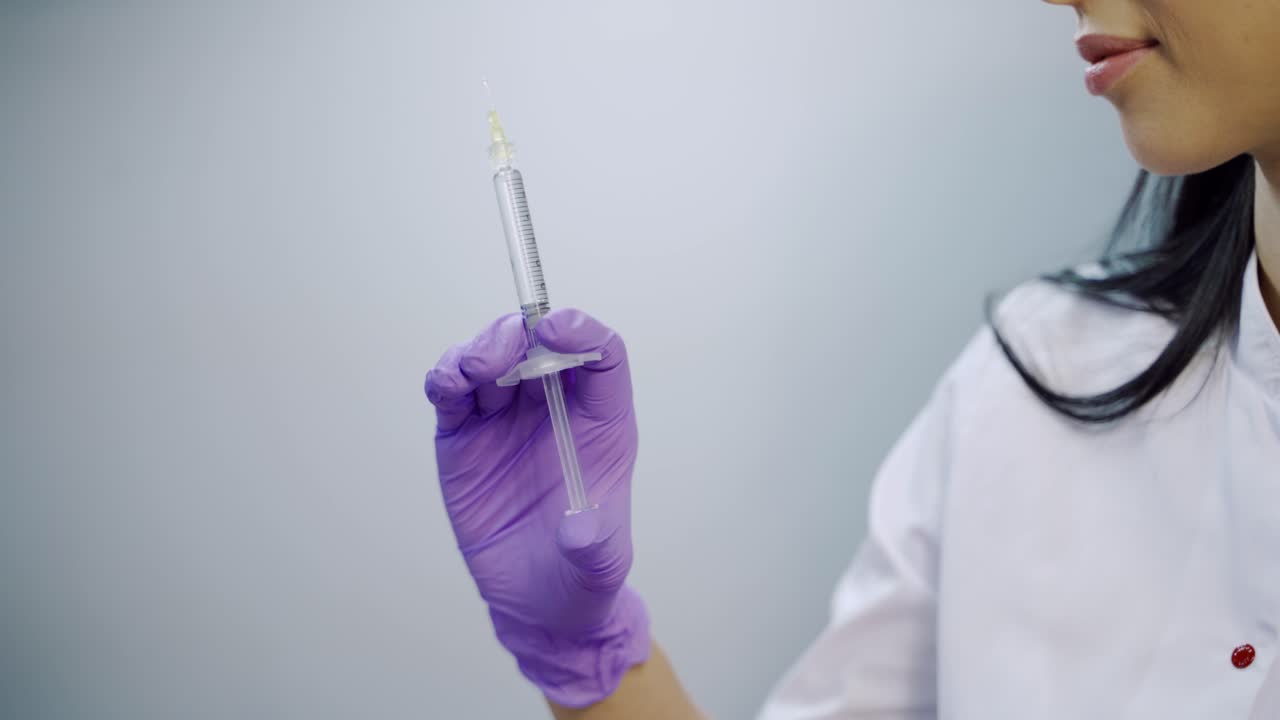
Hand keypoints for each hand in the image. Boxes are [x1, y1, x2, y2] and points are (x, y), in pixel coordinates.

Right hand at [425, 308, 648, 707]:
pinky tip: (448, 383)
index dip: (582, 331)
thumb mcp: (602, 563)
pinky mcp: (463, 437)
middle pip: (539, 344)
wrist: (539, 604)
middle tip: (503, 350)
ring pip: (492, 357)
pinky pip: (452, 393)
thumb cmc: (582, 571)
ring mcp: (505, 419)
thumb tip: (578, 529)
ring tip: (473, 368)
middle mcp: (554, 409)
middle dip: (519, 334)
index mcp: (602, 422)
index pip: (601, 355)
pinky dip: (446, 377)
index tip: (557, 328)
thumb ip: (595, 545)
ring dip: (480, 349)